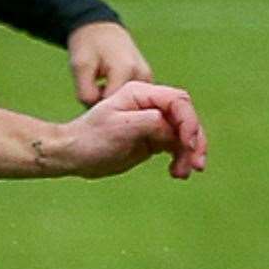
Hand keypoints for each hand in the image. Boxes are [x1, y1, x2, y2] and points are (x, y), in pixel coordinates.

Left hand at [52, 81, 205, 180]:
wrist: (72, 155)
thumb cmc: (90, 139)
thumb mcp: (119, 128)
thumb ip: (150, 122)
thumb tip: (173, 127)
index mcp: (141, 94)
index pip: (178, 102)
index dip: (188, 121)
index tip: (187, 143)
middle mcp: (151, 105)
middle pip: (186, 119)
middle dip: (195, 141)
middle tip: (197, 165)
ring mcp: (154, 123)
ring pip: (184, 135)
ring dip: (190, 154)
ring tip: (183, 173)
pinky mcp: (153, 140)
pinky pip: (176, 147)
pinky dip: (181, 159)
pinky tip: (177, 173)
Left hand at [68, 21, 151, 105]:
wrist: (103, 30)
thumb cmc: (89, 46)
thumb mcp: (79, 67)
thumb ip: (86, 93)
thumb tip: (97, 112)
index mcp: (126, 70)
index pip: (111, 106)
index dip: (95, 107)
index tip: (87, 98)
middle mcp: (143, 76)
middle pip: (121, 108)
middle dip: (104, 105)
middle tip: (92, 89)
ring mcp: (148, 79)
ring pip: (127, 106)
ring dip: (111, 101)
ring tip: (99, 86)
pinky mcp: (148, 81)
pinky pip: (132, 100)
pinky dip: (119, 98)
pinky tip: (107, 87)